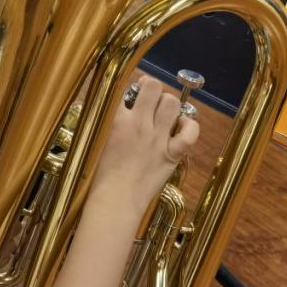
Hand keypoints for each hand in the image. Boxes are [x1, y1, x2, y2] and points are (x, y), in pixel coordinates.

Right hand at [93, 76, 199, 211]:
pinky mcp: (172, 153)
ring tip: (164, 111)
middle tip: (149, 95)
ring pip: (172, 103)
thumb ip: (105, 124)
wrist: (115, 199)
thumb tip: (113, 111)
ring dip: (169, 103)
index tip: (133, 91)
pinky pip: (190, 132)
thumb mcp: (96, 142)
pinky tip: (181, 126)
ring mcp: (158, 138)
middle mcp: (139, 124)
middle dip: (152, 87)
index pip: (127, 89)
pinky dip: (189, 125)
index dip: (132, 86)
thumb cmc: (100, 175)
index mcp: (117, 120)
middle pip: (154, 88)